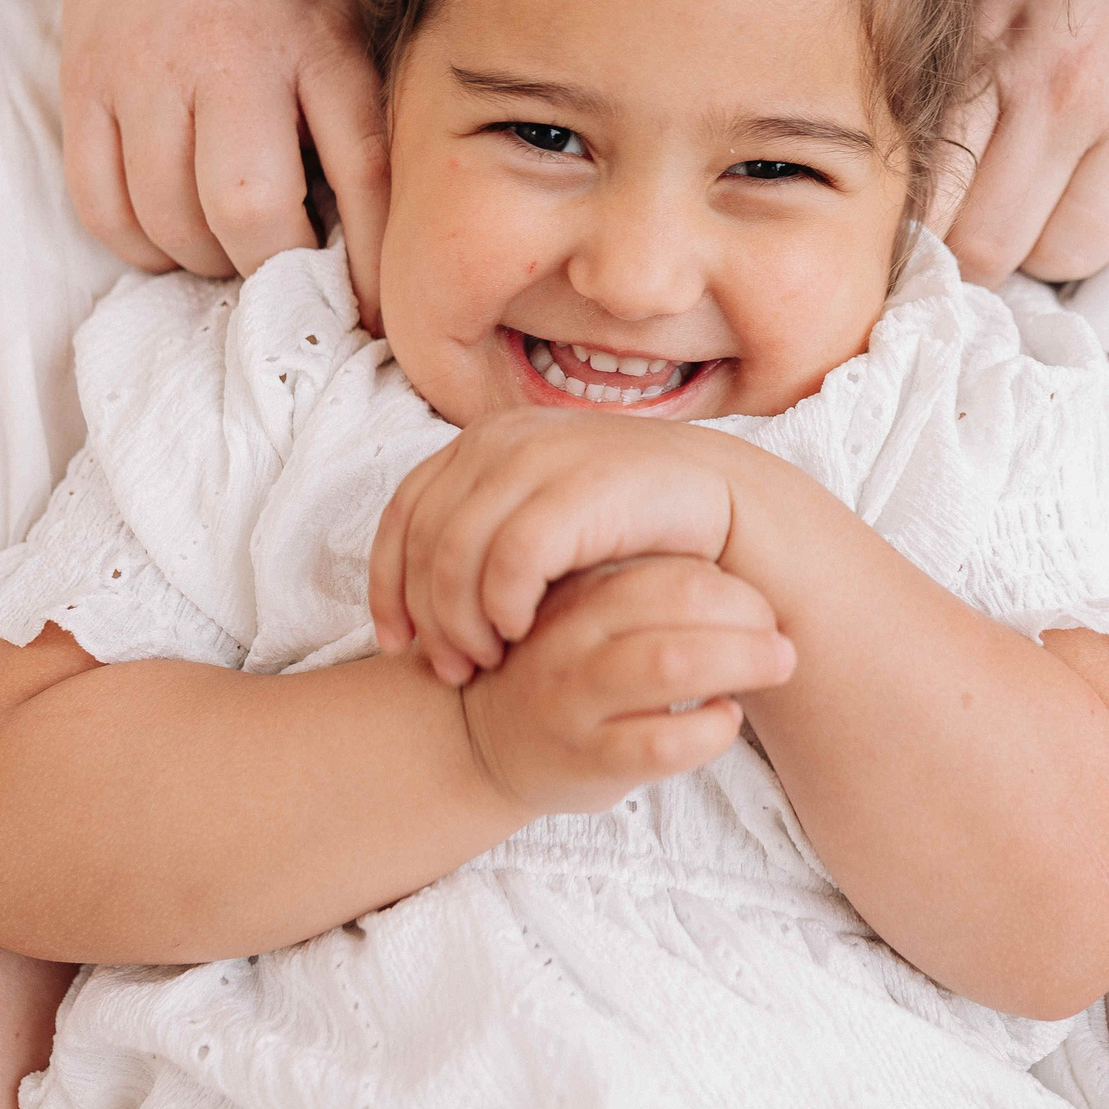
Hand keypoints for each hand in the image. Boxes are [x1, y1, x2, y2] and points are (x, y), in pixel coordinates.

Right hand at [58, 0, 389, 306]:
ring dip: (206, 259)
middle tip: (289, 269)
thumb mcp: (352, 13)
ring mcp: (144, 73)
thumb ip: (365, 110)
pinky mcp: (83, 86)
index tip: (377, 313)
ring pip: (169, 220)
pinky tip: (170, 227)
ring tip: (231, 242)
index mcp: (318, 40)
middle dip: (275, 268)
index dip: (370, 261)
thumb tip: (385, 241)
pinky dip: (139, 242)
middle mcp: (228, 58)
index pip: (360, 171)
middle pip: (248, 209)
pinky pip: (100, 205)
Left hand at [371, 410, 749, 687]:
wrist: (722, 507)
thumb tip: (411, 603)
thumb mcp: (540, 526)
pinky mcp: (581, 483)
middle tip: (451, 670)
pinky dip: (503, 603)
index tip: (396, 646)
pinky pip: (512, 555)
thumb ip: (482, 541)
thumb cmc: (627, 530)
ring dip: (461, 619)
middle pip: (422, 539)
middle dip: (427, 615)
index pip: (402, 514)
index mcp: (482, 442)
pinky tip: (520, 632)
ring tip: (486, 661)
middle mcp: (502, 439)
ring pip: (457, 550)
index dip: (386, 585)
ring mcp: (540, 455)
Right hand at [458, 556, 795, 815]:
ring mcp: (575, 698)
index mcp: (580, 587)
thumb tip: (750, 560)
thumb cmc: (563, 667)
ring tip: (771, 670)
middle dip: (750, 619)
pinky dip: (710, 729)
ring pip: (671, 664)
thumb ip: (644, 584)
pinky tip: (724, 719)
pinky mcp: (585, 759)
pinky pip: (660, 743)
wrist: (479, 742)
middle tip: (780, 642)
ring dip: (743, 663)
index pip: (671, 565)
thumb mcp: (587, 608)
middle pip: (679, 601)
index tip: (760, 609)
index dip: (735, 586)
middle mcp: (573, 635)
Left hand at [939, 0, 1108, 284]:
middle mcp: (1073, 95)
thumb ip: (953, 78)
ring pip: (1071, 260)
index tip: (917, 244)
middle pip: (992, 247)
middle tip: (977, 241)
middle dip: (973, 258)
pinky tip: (1104, 260)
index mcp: (1002, 50)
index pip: (932, 196)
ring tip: (1044, 230)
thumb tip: (907, 186)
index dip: (916, 238)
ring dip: (1047, 260)